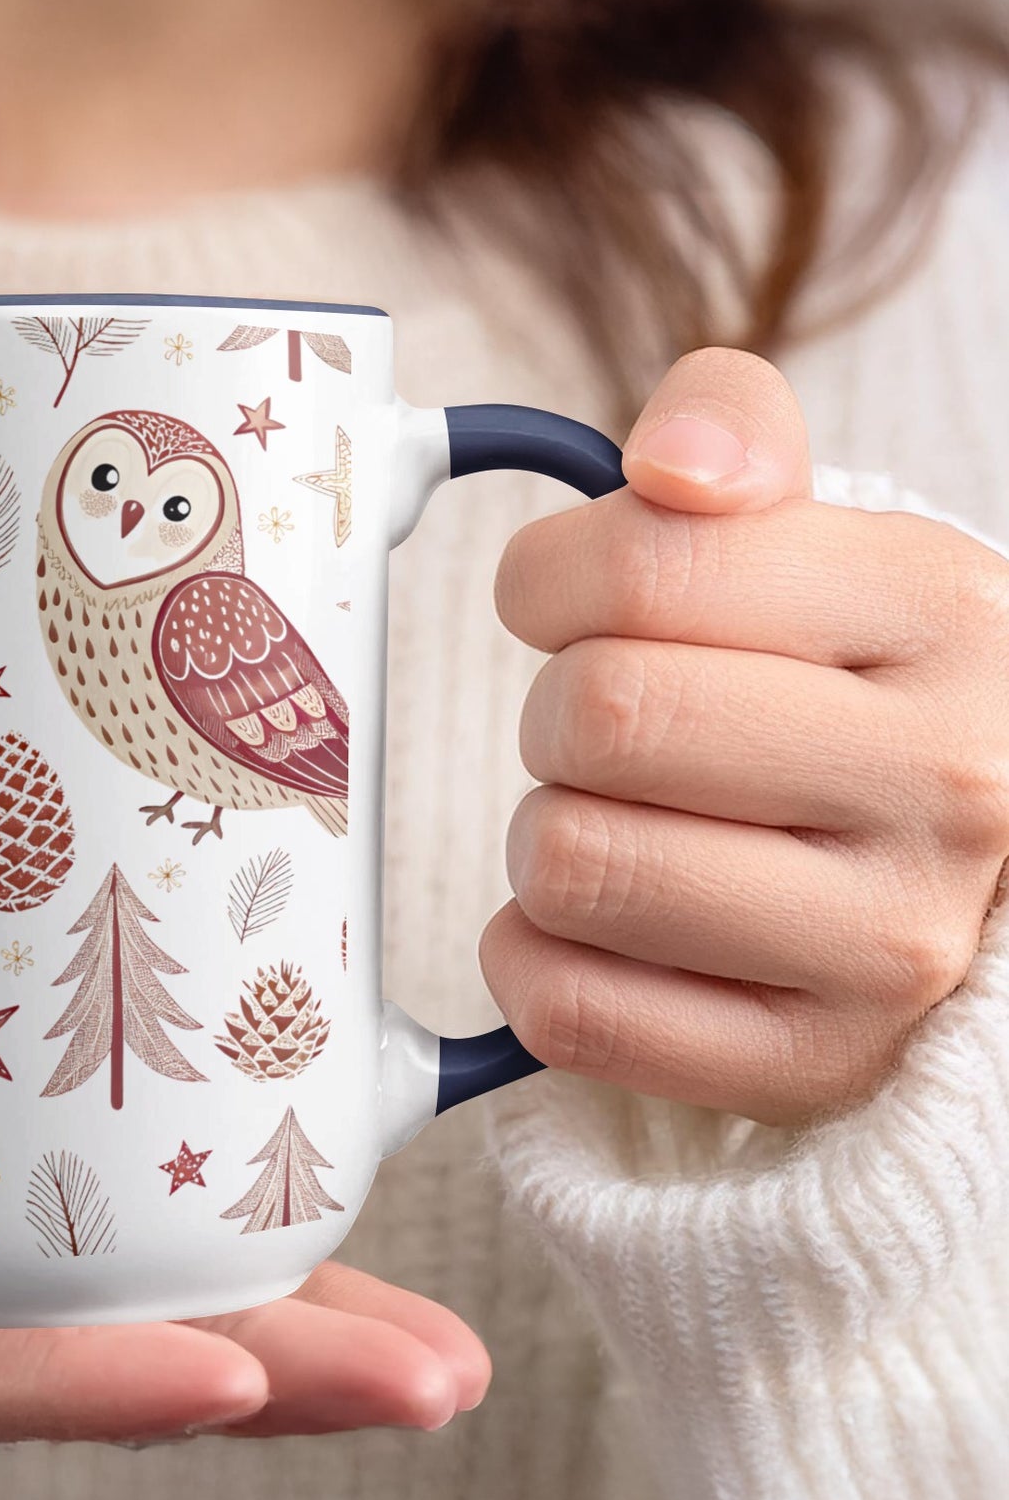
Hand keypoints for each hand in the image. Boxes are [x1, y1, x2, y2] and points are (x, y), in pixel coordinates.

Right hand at [0, 1010, 489, 1498]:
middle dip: (261, 1385)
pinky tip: (313, 1238)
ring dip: (279, 1341)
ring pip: (112, 1342)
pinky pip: (88, 1279)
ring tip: (436, 1348)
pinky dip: (208, 1268)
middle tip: (435, 1377)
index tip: (227, 1375)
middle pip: (76, 1385)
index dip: (80, 1388)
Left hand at [484, 348, 1008, 1127]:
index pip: (643, 568)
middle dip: (555, 714)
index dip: (548, 581)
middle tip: (604, 731)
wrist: (968, 866)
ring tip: (619, 825)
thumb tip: (669, 464)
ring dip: (546, 838)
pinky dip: (534, 960)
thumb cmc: (851, 687)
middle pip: (596, 719)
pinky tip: (595, 928)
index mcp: (942, 610)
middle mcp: (947, 782)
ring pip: (572, 865)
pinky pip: (571, 1010)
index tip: (565, 603)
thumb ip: (732, 435)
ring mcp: (889, 944)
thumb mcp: (823, 537)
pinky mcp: (812, 1064)